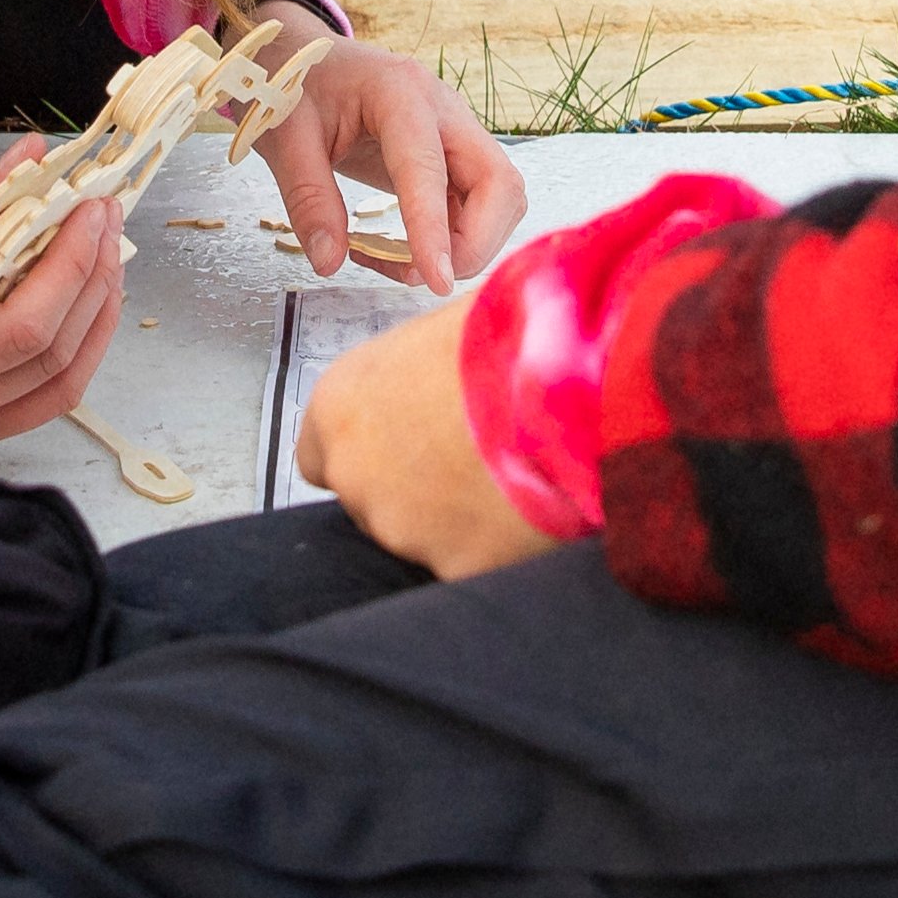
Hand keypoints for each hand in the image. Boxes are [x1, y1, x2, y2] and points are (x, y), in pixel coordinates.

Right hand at [0, 146, 126, 451]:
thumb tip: (30, 161)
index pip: (23, 331)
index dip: (69, 265)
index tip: (90, 208)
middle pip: (52, 364)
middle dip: (91, 283)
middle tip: (105, 218)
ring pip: (56, 391)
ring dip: (90, 321)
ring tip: (102, 254)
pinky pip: (33, 400)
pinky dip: (64, 347)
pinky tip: (72, 296)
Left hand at [249, 35, 523, 288]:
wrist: (306, 57)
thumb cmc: (297, 86)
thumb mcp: (285, 137)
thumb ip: (307, 199)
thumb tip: (329, 261)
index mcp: (400, 93)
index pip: (430, 167)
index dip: (435, 229)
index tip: (436, 281)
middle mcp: (444, 110)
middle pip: (500, 183)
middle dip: (476, 242)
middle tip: (425, 276)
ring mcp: (456, 133)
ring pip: (499, 199)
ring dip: (467, 245)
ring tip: (401, 264)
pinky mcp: (453, 157)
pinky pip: (476, 206)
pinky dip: (452, 239)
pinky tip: (403, 250)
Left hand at [294, 305, 543, 574]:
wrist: (578, 381)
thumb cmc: (516, 335)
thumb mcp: (445, 329)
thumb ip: (416, 370)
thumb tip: (434, 373)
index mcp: (341, 405)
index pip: (318, 454)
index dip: (368, 450)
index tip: (404, 444)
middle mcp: (357, 473)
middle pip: (372, 499)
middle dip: (417, 487)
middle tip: (473, 457)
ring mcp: (402, 529)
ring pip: (422, 538)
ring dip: (457, 519)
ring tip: (514, 475)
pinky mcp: (456, 568)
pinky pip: (474, 562)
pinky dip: (500, 545)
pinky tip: (534, 506)